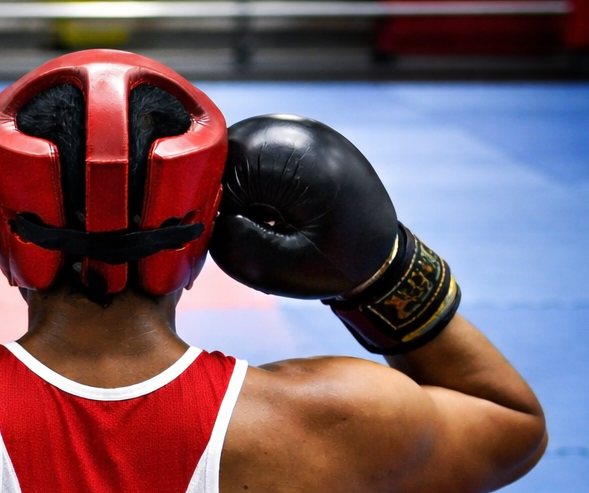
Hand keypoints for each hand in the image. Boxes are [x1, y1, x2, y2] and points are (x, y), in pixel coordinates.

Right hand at [209, 114, 458, 353]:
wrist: (384, 254)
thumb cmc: (337, 264)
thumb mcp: (281, 268)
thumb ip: (233, 243)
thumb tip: (205, 217)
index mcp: (291, 158)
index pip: (215, 168)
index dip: (209, 205)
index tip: (224, 235)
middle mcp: (295, 132)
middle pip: (224, 154)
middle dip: (223, 195)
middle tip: (245, 230)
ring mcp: (300, 129)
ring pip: (237, 154)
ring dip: (238, 190)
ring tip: (263, 222)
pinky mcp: (302, 138)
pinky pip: (257, 153)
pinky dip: (254, 183)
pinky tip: (272, 211)